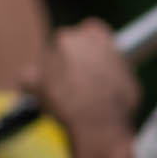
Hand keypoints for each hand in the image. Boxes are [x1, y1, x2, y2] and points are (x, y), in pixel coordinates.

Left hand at [21, 19, 139, 135]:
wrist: (100, 125)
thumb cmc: (118, 106)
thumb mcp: (128, 82)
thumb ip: (114, 71)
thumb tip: (110, 78)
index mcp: (95, 35)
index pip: (90, 32)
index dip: (91, 50)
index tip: (92, 61)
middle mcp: (70, 39)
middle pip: (67, 45)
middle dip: (71, 61)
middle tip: (80, 83)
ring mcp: (50, 56)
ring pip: (49, 63)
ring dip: (54, 76)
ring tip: (66, 100)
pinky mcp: (36, 78)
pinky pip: (28, 79)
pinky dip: (32, 89)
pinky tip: (40, 100)